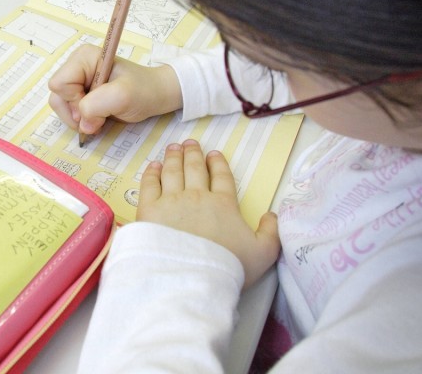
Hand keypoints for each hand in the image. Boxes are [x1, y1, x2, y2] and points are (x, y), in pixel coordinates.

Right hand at [48, 45, 182, 134]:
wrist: (155, 96)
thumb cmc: (143, 91)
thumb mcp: (123, 96)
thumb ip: (97, 105)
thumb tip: (82, 124)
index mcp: (83, 57)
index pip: (59, 84)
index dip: (74, 101)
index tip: (97, 107)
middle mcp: (76, 66)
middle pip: (57, 96)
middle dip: (75, 113)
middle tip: (100, 116)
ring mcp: (77, 81)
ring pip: (60, 106)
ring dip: (78, 119)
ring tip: (100, 119)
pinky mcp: (80, 93)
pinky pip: (68, 111)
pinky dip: (81, 121)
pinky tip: (97, 119)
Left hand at [137, 139, 279, 287]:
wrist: (193, 277)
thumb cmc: (229, 266)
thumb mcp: (264, 253)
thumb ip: (271, 232)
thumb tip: (272, 215)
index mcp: (224, 204)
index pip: (221, 177)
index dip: (217, 163)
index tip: (213, 153)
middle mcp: (197, 197)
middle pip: (194, 169)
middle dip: (192, 154)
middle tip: (189, 143)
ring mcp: (172, 201)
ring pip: (172, 172)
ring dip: (173, 158)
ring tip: (173, 148)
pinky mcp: (150, 210)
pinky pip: (150, 185)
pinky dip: (151, 173)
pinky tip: (152, 166)